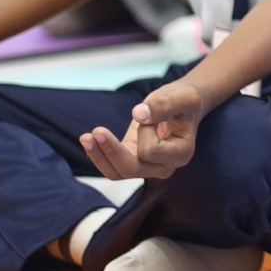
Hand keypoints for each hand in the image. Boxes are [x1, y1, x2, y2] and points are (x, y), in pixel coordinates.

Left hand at [79, 78, 204, 179]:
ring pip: (117, 173)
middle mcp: (165, 166)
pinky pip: (111, 166)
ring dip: (99, 156)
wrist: (183, 105)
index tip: (149, 113)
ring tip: (86, 137)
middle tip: (96, 131)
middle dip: (111, 152)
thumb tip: (139, 115)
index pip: (151, 152)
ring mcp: (148, 167)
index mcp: (180, 153)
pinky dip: (98, 154)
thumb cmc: (185, 100)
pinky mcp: (134, 160)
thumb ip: (164, 105)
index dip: (144, 132)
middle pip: (131, 169)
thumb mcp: (181, 97)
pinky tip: (88, 139)